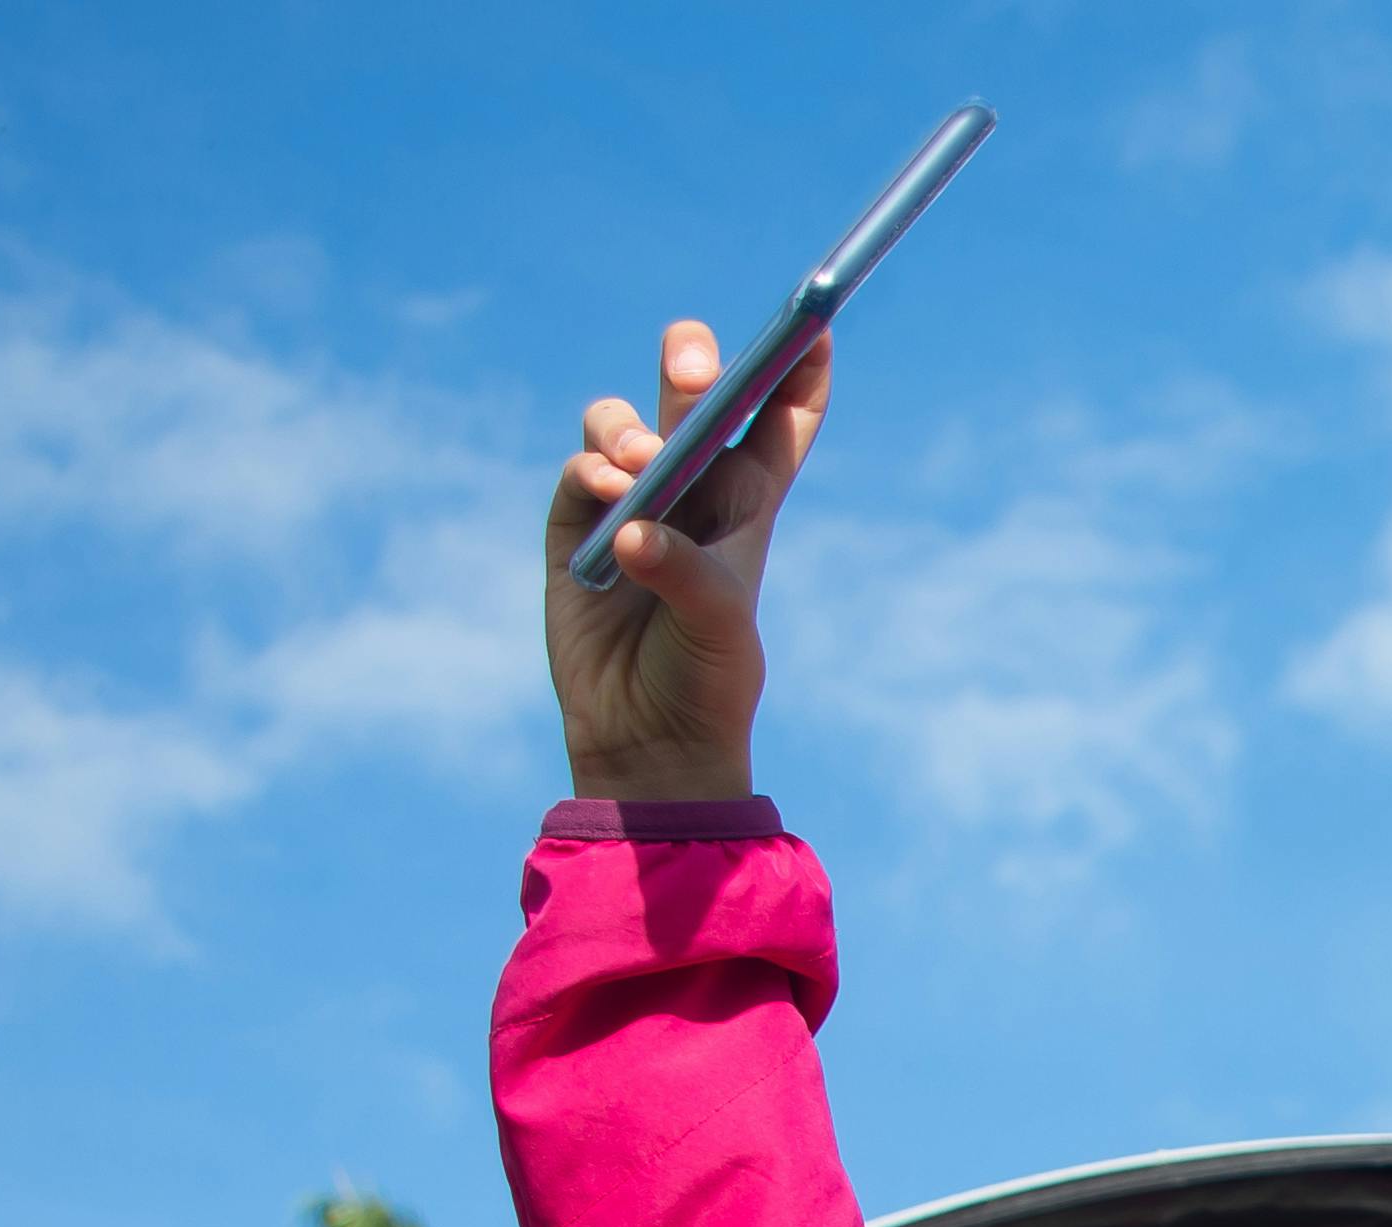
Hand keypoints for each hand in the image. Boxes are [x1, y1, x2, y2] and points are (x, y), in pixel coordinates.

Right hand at [540, 316, 829, 804]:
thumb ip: (684, 570)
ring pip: (624, 424)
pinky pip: (579, 469)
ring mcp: (628, 503)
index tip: (817, 323)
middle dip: (694, 363)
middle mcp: (690, 492)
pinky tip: (607, 489)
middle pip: (695, 400)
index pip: (780, 423)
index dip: (798, 371)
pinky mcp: (574, 526)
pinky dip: (590, 468)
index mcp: (749, 505)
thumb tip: (634, 528)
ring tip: (638, 463)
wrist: (647, 738)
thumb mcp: (717, 626)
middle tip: (693, 357)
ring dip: (629, 427)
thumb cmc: (707, 682)